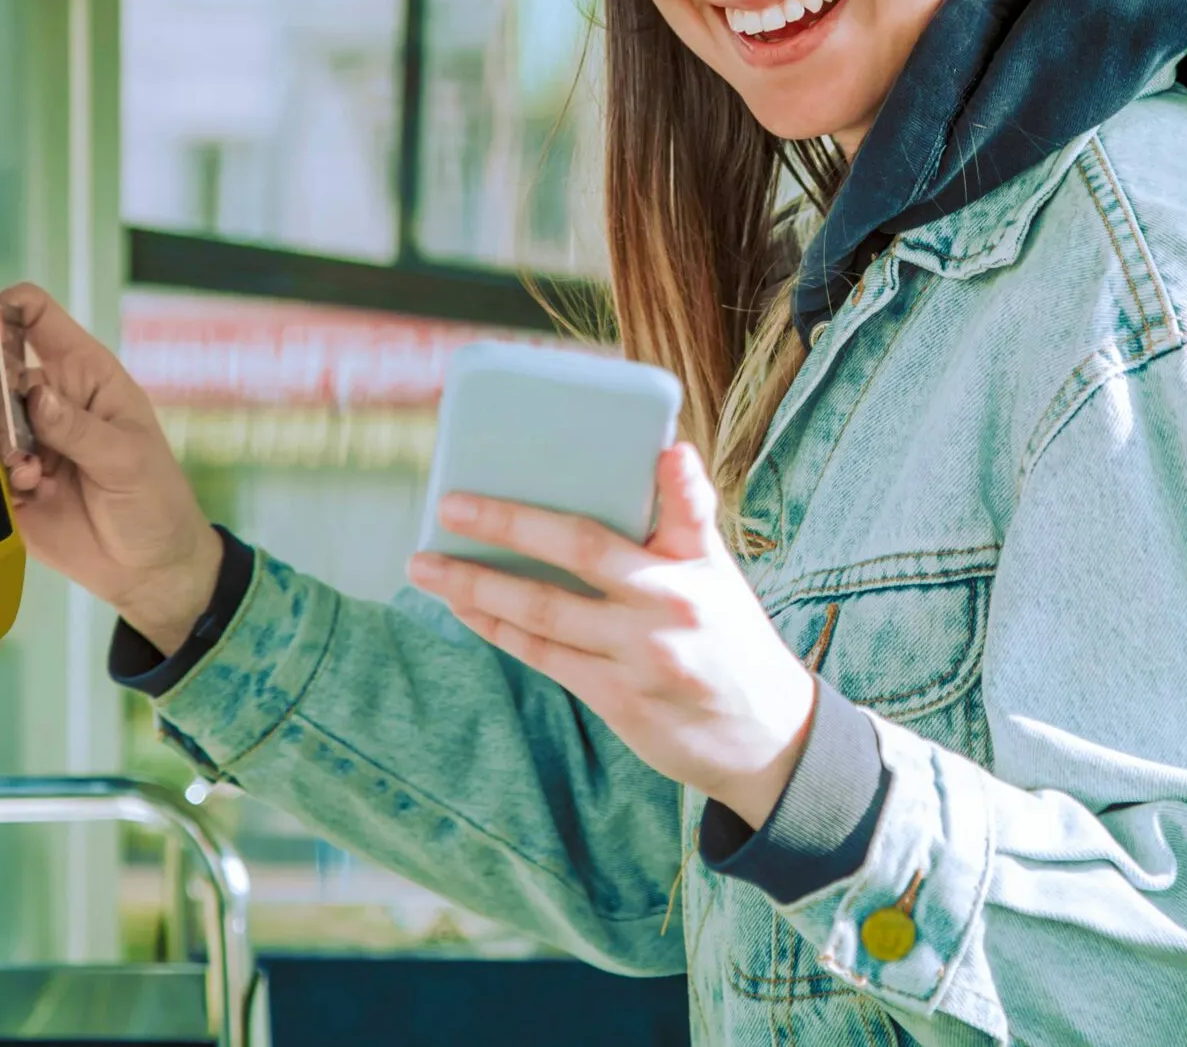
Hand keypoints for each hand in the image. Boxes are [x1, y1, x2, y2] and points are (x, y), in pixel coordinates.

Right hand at [0, 283, 222, 654]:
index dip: (8, 311)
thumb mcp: (128, 459)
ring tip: (32, 473)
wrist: (147, 568)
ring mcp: (27, 440)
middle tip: (22, 441)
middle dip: (0, 403)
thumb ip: (78, 428)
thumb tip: (34, 393)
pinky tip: (27, 492)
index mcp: (86, 376)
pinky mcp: (8, 481)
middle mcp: (51, 401)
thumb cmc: (155, 501)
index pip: (38, 318)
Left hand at [409, 445, 815, 828]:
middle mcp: (673, 605)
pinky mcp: (619, 700)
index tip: (668, 452)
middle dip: (510, 523)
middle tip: (451, 504)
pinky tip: (465, 606)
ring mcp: (643, 656)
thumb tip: (663, 454)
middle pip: (582, 551)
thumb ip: (683, 520)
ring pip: (545, 611)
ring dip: (477, 585)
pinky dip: (499, 628)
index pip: (692, 511)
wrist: (761, 734)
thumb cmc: (726, 633)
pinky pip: (545, 656)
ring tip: (424, 565)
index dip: (682, 479)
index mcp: (701, 564)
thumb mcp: (718, 573)